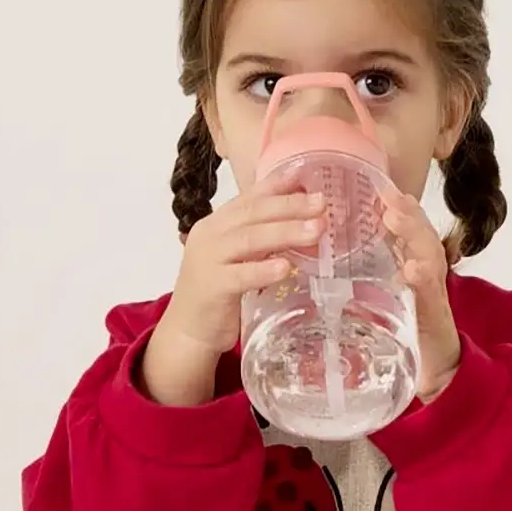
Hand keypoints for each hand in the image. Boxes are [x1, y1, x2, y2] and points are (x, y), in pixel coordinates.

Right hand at [142, 187, 323, 405]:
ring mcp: (208, 259)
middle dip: (291, 206)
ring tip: (316, 230)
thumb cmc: (221, 292)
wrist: (189, 330)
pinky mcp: (211, 287)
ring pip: (250, 239)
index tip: (310, 179)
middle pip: (254, 213)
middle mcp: (211, 235)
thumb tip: (307, 223)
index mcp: (218, 223)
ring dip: (286, 232)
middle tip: (322, 204)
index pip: (251, 197)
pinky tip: (286, 267)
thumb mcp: (241, 257)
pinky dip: (264, 270)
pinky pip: (241, 275)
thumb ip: (264, 239)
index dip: (280, 186)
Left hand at [382, 191, 461, 401]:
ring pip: (428, 254)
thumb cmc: (403, 331)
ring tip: (394, 218)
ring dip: (412, 233)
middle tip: (386, 194)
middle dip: (405, 211)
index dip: (393, 204)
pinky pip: (429, 293)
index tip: (375, 185)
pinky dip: (421, 278)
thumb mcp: (379, 296)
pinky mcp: (434, 316)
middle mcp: (425, 272)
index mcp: (410, 264)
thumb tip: (321, 254)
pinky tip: (410, 269)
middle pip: (420, 233)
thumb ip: (362, 274)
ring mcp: (432, 293)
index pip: (405, 228)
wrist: (433, 370)